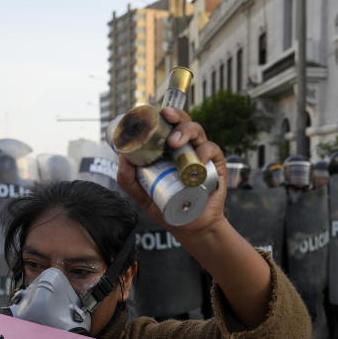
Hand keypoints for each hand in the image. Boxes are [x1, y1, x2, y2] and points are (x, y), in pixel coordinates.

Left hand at [116, 107, 227, 237]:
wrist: (191, 228)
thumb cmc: (168, 209)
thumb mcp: (142, 196)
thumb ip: (128, 180)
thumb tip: (121, 157)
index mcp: (169, 150)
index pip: (166, 126)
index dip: (161, 115)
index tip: (151, 111)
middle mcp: (186, 148)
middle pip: (182, 122)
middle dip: (175, 115)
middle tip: (165, 118)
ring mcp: (201, 155)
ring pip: (197, 131)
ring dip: (185, 131)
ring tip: (174, 142)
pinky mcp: (216, 165)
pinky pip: (212, 150)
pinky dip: (204, 151)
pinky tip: (197, 159)